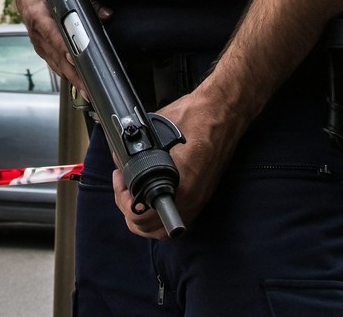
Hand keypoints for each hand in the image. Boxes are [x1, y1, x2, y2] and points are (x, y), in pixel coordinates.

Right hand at [14, 0, 82, 94]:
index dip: (64, 48)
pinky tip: (77, 81)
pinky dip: (66, 72)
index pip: (52, 34)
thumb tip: (106, 14)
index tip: (76, 59)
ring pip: (55, 63)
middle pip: (56, 55)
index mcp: (36, 13)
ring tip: (87, 91)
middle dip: (73, 73)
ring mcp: (37, 42)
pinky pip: (54, 62)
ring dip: (71, 77)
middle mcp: (35, 31)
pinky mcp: (42, 47)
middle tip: (88, 87)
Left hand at [111, 85, 244, 238]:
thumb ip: (136, 148)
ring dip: (144, 217)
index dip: (124, 202)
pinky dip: (160, 215)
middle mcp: (191, 199)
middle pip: (150, 229)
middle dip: (130, 211)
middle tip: (124, 186)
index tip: (122, 182)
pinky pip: (178, 218)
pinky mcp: (202, 196)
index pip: (143, 216)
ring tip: (134, 192)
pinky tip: (152, 195)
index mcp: (179, 184)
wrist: (224, 112)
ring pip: (164, 229)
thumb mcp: (156, 129)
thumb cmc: (196, 116)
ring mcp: (199, 200)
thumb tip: (118, 157)